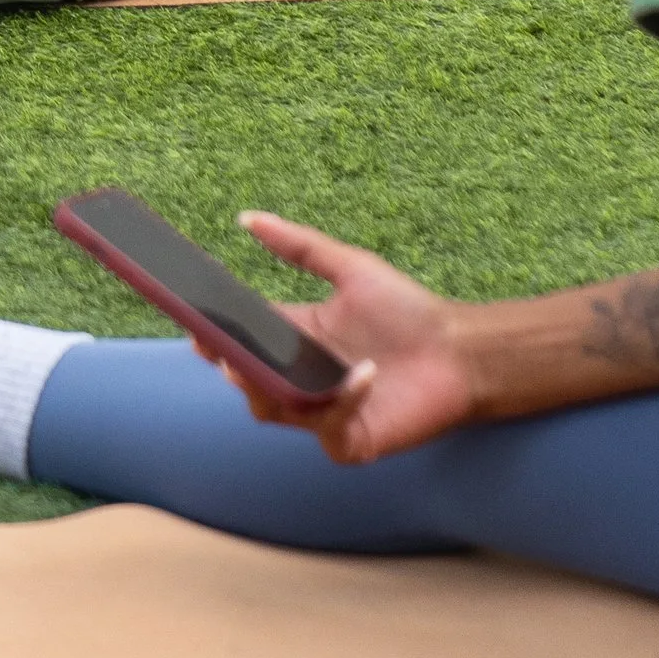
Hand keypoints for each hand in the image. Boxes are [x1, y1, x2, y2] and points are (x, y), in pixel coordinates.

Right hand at [210, 216, 478, 464]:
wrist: (461, 350)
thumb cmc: (409, 310)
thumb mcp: (350, 268)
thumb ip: (299, 245)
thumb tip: (247, 217)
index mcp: (297, 339)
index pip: (243, 340)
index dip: (216, 335)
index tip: (197, 323)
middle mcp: (303, 379)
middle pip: (248, 380)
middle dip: (233, 367)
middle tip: (226, 352)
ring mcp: (323, 414)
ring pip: (273, 410)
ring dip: (274, 389)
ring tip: (276, 369)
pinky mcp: (350, 440)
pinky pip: (329, 429)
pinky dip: (341, 402)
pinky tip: (364, 375)